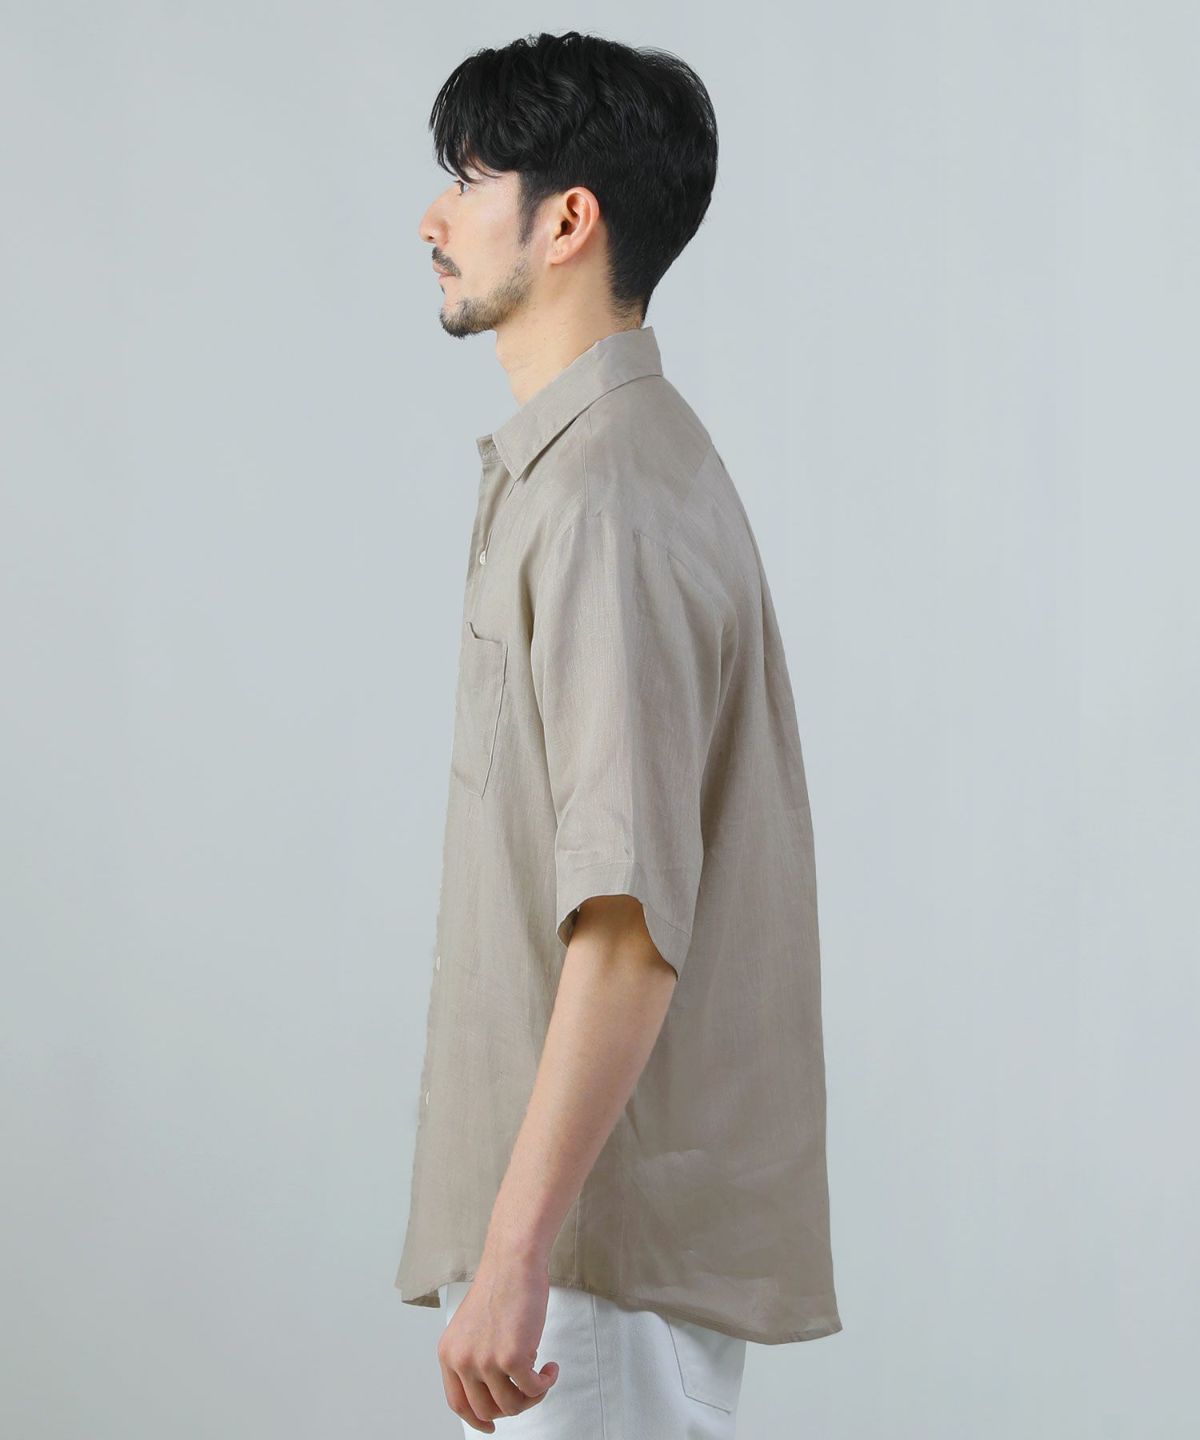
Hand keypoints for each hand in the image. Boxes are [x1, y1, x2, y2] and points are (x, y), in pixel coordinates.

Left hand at [436, 1250, 559, 1432]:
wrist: (514, 1260)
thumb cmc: (500, 1286)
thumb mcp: (472, 1327)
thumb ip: (474, 1357)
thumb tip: (493, 1392)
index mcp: (449, 1353)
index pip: (458, 1403)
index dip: (476, 1419)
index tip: (491, 1425)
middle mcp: (462, 1361)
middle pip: (487, 1410)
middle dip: (512, 1406)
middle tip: (528, 1389)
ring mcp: (486, 1361)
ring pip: (512, 1405)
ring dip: (532, 1396)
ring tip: (542, 1376)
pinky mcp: (512, 1358)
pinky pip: (533, 1389)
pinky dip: (546, 1384)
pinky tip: (551, 1368)